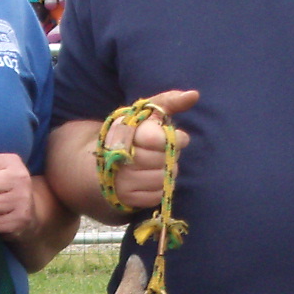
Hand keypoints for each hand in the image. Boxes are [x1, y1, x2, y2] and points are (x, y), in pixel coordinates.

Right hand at [102, 88, 198, 210]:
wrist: (98, 162)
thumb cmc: (131, 135)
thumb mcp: (145, 114)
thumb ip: (169, 102)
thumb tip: (194, 95)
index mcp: (124, 131)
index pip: (157, 138)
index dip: (174, 138)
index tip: (180, 137)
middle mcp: (120, 156)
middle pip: (163, 159)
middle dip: (170, 154)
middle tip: (163, 151)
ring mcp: (121, 180)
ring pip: (162, 178)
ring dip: (166, 171)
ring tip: (157, 164)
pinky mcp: (125, 198)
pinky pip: (157, 196)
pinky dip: (159, 188)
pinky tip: (150, 178)